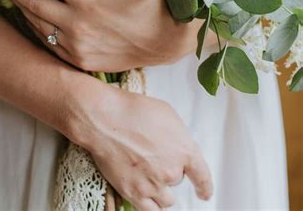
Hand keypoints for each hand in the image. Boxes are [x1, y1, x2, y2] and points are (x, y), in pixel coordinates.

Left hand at [0, 0, 205, 71]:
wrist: (167, 45)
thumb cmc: (153, 5)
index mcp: (89, 1)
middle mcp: (76, 25)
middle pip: (33, 2)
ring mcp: (76, 46)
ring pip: (37, 23)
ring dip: (19, 5)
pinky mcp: (78, 61)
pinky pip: (48, 42)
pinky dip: (35, 26)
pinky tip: (28, 15)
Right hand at [77, 82, 212, 210]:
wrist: (105, 120)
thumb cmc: (133, 111)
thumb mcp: (166, 114)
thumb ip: (177, 135)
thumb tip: (177, 145)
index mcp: (184, 150)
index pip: (203, 177)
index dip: (204, 187)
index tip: (204, 193)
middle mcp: (172, 171)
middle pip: (177, 181)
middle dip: (168, 171)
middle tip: (153, 157)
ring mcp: (153, 185)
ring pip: (166, 200)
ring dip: (161, 190)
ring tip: (148, 176)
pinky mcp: (134, 193)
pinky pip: (150, 210)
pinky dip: (150, 204)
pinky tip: (147, 198)